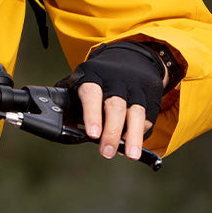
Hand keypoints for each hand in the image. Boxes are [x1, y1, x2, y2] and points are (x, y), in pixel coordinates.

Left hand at [68, 41, 167, 159]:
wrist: (131, 57)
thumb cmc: (97, 76)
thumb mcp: (79, 81)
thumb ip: (69, 102)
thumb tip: (61, 128)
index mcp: (92, 75)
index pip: (91, 94)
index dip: (92, 115)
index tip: (92, 134)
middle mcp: (116, 80)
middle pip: (115, 107)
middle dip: (111, 132)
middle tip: (106, 152)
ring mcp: (135, 88)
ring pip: (136, 113)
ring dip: (133, 137)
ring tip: (131, 154)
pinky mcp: (150, 97)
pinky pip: (147, 117)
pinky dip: (140, 133)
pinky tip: (133, 145)